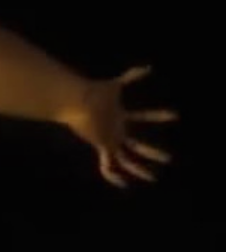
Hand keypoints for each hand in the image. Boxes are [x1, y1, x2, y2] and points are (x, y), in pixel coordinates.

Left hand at [63, 65, 177, 187]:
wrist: (78, 101)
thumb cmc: (94, 93)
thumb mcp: (114, 85)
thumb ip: (130, 76)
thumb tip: (149, 67)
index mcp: (119, 118)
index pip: (142, 117)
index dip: (157, 116)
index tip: (174, 115)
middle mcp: (115, 131)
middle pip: (136, 145)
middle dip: (152, 151)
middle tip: (169, 158)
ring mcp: (108, 141)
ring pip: (126, 160)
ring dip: (139, 169)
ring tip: (152, 178)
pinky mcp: (101, 147)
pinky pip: (106, 166)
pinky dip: (112, 176)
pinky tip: (122, 184)